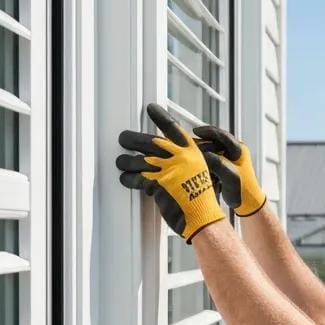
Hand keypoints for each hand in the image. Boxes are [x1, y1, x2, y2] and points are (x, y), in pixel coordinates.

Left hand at [116, 103, 226, 240]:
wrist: (203, 216)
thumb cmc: (203, 198)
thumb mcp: (201, 173)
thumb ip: (187, 162)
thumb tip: (173, 156)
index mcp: (191, 152)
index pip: (174, 129)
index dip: (161, 117)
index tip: (151, 108)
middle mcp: (179, 158)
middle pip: (150, 142)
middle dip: (133, 139)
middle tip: (124, 137)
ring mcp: (167, 171)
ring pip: (140, 160)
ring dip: (127, 161)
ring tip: (121, 161)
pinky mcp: (157, 185)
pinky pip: (137, 178)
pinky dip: (129, 178)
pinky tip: (125, 178)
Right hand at [194, 124, 265, 216]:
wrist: (248, 204)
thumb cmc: (244, 191)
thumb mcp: (230, 176)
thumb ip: (217, 163)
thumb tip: (203, 155)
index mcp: (239, 150)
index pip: (222, 135)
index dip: (208, 132)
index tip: (195, 132)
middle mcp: (235, 152)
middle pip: (215, 141)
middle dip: (203, 144)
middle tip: (191, 147)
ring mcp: (230, 159)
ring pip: (212, 150)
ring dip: (203, 153)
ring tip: (194, 158)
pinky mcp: (225, 167)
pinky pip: (212, 159)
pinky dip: (205, 162)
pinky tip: (200, 168)